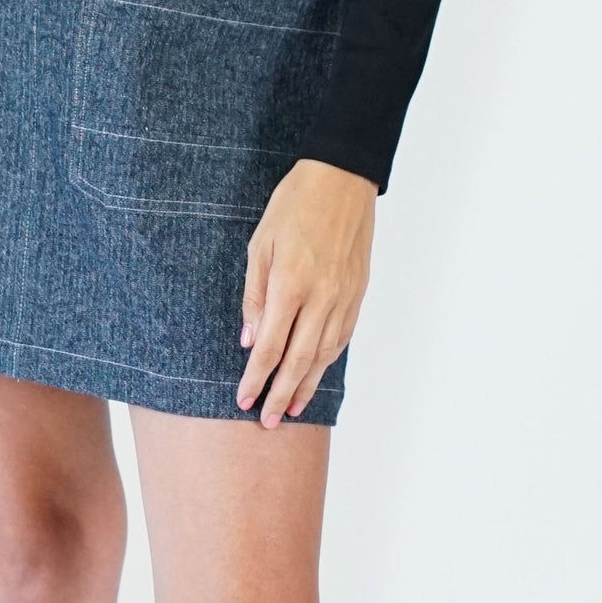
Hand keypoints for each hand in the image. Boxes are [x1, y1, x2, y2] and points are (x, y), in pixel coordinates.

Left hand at [236, 158, 376, 425]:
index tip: (243, 399)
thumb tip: (248, 340)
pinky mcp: (358, 293)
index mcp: (290, 284)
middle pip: (297, 361)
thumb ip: (254, 296)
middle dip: (280, 395)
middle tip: (267, 422)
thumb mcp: (259, 245)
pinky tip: (316, 373)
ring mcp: (343, 298)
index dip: (255, 379)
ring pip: (324, 355)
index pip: (269, 347)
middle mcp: (320, 297)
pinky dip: (328, 361)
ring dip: (306, 385)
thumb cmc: (294, 205)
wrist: (342, 180)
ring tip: (292, 409)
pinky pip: (342, 337)